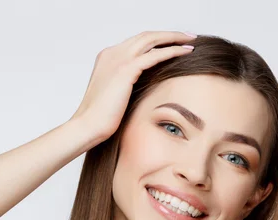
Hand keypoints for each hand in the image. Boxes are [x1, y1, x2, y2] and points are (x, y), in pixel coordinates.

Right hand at [70, 31, 195, 143]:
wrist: (87, 126)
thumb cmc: (99, 119)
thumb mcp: (113, 97)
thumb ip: (125, 86)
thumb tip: (141, 91)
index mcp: (107, 58)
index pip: (136, 42)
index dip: (155, 41)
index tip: (171, 44)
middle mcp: (112, 53)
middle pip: (145, 36)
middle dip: (168, 34)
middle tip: (187, 36)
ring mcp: (118, 59)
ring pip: (152, 39)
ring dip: (173, 37)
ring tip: (190, 40)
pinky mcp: (126, 70)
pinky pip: (155, 55)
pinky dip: (172, 51)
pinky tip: (186, 51)